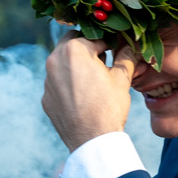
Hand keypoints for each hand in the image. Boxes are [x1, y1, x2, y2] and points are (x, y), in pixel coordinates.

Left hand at [42, 37, 135, 151]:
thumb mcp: (122, 78)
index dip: (108, 42)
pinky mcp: (46, 98)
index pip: (93, 37)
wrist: (92, 141)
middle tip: (103, 60)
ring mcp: (48, 81)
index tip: (116, 47)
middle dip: (87, 48)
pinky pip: (58, 83)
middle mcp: (54, 61)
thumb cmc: (108, 107)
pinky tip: (83, 96)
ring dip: (76, 65)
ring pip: (62, 63)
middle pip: (71, 43)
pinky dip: (69, 84)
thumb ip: (125, 56)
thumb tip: (131, 46)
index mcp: (74, 50)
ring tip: (95, 79)